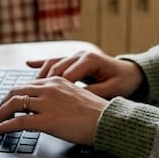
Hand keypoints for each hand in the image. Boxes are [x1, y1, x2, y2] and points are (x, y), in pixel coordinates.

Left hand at [0, 77, 108, 144]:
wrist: (108, 121)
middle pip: (16, 91)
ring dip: (1, 113)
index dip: (15, 94)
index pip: (28, 84)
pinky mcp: (46, 121)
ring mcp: (46, 104)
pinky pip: (17, 122)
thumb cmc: (97, 113)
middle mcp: (49, 88)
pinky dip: (4, 126)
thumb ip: (59, 97)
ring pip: (14, 104)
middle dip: (4, 102)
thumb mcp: (76, 96)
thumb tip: (46, 106)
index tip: (9, 102)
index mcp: (57, 80)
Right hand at [26, 50, 144, 99]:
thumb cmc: (123, 81)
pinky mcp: (73, 59)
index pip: (67, 75)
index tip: (44, 103)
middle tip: (29, 97)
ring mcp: (75, 55)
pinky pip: (53, 60)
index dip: (54, 90)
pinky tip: (28, 64)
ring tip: (27, 89)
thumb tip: (78, 99)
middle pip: (55, 68)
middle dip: (41, 83)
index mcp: (90, 60)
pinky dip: (40, 63)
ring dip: (39, 76)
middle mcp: (80, 54)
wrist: (131, 72)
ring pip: (52, 63)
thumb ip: (94, 93)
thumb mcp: (112, 90)